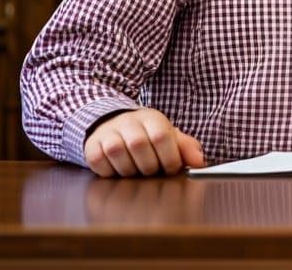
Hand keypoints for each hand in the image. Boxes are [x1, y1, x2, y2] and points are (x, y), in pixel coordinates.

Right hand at [83, 108, 205, 176]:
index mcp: (151, 118)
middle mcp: (128, 122)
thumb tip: (200, 163)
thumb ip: (186, 148)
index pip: (161, 136)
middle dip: (150, 166)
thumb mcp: (169, 136)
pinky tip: (120, 169)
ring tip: (136, 169)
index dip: (169, 157)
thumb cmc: (147, 135)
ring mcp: (107, 133)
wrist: (113, 126)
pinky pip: (101, 165)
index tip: (171, 168)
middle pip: (140, 146)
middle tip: (152, 171)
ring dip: (131, 171)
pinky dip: (112, 173)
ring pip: (119, 156)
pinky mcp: (92, 147)